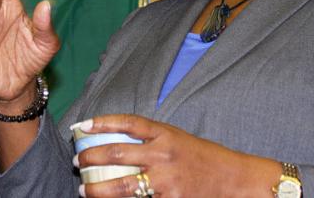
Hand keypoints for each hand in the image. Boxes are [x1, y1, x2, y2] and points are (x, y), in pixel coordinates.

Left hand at [75, 114, 279, 196]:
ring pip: (122, 186)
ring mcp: (166, 180)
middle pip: (117, 154)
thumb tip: (116, 141)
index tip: (82, 125)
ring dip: (98, 189)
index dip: (102, 122)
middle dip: (91, 158)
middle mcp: (163, 154)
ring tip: (85, 190)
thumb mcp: (177, 139)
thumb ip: (151, 140)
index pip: (128, 123)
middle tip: (78, 161)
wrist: (235, 180)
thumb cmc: (203, 158)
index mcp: (165, 134)